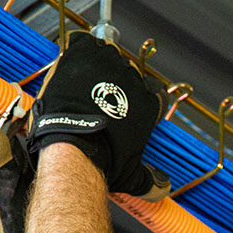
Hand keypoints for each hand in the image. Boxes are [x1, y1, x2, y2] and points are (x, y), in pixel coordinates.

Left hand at [27, 33, 168, 199]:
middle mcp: (132, 82)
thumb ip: (148, 180)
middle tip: (97, 98)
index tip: (125, 108)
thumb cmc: (103, 160)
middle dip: (115, 83)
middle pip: (127, 72)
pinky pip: (84, 43)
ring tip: (84, 82)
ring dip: (97, 65)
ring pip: (107, 55)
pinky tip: (72, 62)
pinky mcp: (83, 57)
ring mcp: (108, 66)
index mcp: (148, 105)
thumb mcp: (130, 174)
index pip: (153, 93)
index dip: (136, 99)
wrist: (74, 147)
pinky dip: (78, 50)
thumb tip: (160, 188)